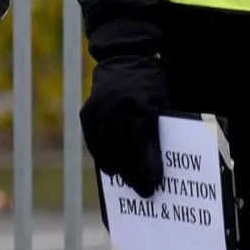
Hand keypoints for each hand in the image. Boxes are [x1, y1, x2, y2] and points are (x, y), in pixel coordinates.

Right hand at [81, 56, 167, 196]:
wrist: (124, 57)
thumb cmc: (150, 83)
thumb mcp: (161, 102)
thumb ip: (158, 128)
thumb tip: (158, 162)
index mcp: (142, 108)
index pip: (145, 146)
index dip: (150, 168)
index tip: (155, 184)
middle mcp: (119, 110)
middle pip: (126, 152)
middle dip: (136, 175)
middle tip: (144, 192)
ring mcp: (100, 111)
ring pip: (108, 150)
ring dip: (119, 170)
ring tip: (128, 184)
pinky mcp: (88, 112)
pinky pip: (93, 141)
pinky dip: (101, 156)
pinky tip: (110, 168)